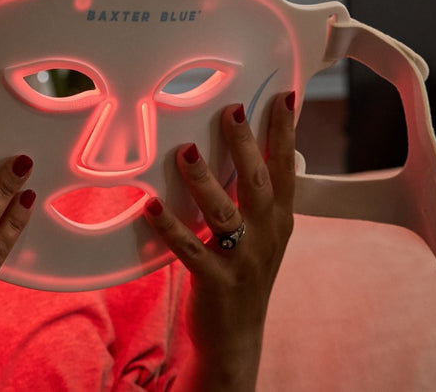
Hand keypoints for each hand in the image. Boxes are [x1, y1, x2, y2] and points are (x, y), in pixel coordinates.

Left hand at [144, 92, 295, 390]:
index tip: (283, 97)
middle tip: (232, 109)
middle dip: (246, 144)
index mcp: (280, 221)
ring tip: (185, 151)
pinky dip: (168, 226)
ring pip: (224, 214)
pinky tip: (149, 204)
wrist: (237, 337)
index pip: (285, 169)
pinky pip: (188, 249)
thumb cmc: (245, 274)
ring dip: (204, 181)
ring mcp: (242, 261)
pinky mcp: (214, 281)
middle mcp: (266, 236)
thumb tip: (262, 150)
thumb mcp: (265, 235)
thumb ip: (262, 197)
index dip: (285, 133)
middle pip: (257, 183)